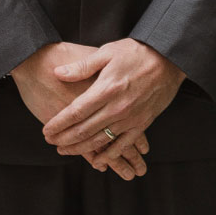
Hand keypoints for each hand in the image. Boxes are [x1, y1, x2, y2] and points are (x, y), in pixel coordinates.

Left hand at [39, 39, 184, 170]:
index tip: (46, 130)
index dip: (58, 124)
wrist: (169, 60)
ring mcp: (130, 119)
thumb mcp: (107, 52)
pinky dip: (109, 156)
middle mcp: (117, 108)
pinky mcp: (142, 124)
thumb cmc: (136, 52)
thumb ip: (82, 66)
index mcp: (106, 89)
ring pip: (100, 141)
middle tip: (50, 142)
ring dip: (80, 149)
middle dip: (64, 139)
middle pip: (84, 130)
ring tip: (64, 151)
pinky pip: (123, 145)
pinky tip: (97, 162)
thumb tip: (58, 73)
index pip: (75, 112)